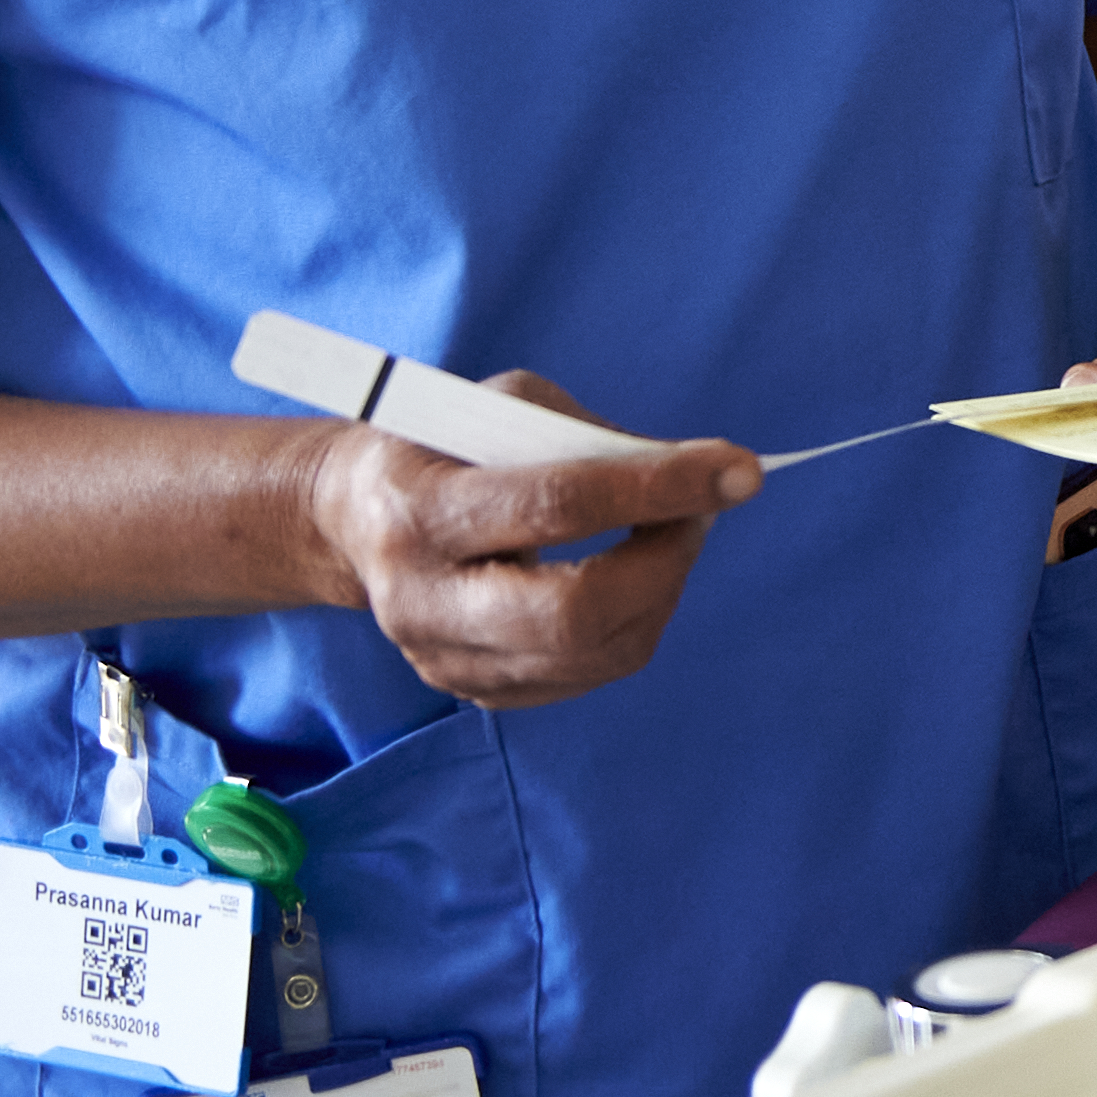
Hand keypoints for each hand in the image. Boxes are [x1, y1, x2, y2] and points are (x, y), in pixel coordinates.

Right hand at [305, 374, 758, 708]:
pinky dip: (634, 619)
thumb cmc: (447, 444)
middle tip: (702, 512)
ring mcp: (442, 657)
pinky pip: (589, 672)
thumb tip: (701, 474)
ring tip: (672, 532)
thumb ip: (595, 439)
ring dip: (663, 588)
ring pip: (595, 652)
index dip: (657, 488)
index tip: (740, 471)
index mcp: (420, 511)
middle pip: (573, 613)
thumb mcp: (507, 408)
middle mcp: (422, 600)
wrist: (356, 518)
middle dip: (665, 561)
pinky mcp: (473, 689)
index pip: (555, 506)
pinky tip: (631, 574)